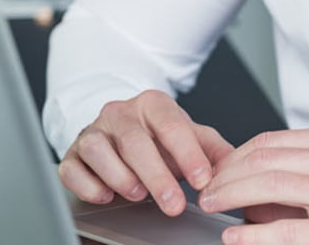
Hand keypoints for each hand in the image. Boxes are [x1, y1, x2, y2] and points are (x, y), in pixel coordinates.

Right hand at [58, 90, 233, 215]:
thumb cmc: (157, 137)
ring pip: (98, 148)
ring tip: (138, 195)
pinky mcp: (73, 153)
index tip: (203, 181)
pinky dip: (86, 184)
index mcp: (153, 104)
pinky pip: (71, 166)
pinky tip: (104, 195)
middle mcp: (120, 113)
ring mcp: (93, 131)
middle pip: (135, 140)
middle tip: (174, 204)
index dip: (188, 154)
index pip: (172, 125)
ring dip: (119, 175)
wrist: (120, 129)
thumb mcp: (190, 136)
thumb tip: (237, 166)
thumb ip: (213, 148)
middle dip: (156, 175)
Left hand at [198, 125, 308, 243]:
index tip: (216, 171)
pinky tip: (236, 238)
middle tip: (205, 190)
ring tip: (211, 206)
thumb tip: (247, 185)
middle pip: (263, 158)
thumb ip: (301, 171)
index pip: (269, 141)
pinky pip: (285, 231)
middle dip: (225, 175)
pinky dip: (252, 235)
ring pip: (269, 184)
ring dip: (230, 195)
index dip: (234, 157)